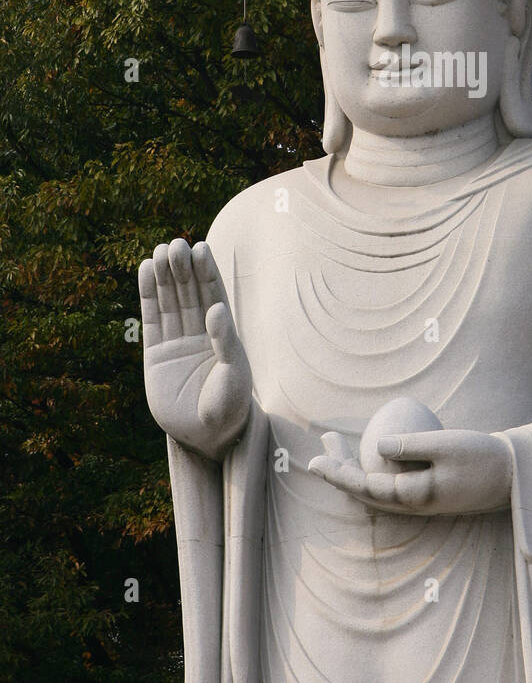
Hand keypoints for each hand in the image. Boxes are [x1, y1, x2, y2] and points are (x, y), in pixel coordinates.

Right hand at [139, 239, 251, 460]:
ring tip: (159, 252)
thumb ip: (226, 342)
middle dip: (183, 269)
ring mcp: (177, 341)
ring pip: (170, 301)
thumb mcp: (235, 374)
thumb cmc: (230, 406)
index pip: (213, 295)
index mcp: (223, 333)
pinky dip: (148, 295)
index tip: (201, 248)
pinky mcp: (155, 353)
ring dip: (165, 276)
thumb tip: (216, 309)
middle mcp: (200, 332)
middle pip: (190, 293)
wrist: (207, 437)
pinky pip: (151, 319)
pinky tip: (146, 270)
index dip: (207, 272)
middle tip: (176, 245)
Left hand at [308, 428, 512, 515]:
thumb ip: (412, 446)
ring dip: (353, 466)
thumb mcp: (447, 445)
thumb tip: (376, 446)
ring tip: (338, 440)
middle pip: (363, 490)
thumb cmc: (482, 457)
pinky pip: (389, 485)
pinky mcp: (426, 494)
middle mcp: (411, 506)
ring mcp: (418, 502)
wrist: (513, 477)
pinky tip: (370, 449)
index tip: (315, 460)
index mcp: (413, 497)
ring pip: (374, 489)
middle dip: (339, 468)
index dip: (337, 473)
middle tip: (323, 442)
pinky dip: (372, 468)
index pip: (364, 486)